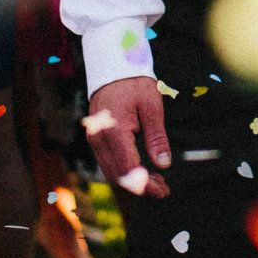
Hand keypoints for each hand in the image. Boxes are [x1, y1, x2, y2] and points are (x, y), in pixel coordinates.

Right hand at [86, 74, 171, 200]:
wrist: (112, 66)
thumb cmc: (134, 83)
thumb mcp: (152, 106)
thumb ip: (157, 137)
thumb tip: (163, 164)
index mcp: (113, 130)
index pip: (129, 169)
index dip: (146, 185)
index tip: (163, 191)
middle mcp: (98, 137)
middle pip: (118, 176)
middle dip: (141, 188)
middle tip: (163, 189)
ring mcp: (93, 138)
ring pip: (111, 172)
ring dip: (132, 182)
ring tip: (156, 181)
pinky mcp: (94, 138)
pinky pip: (107, 162)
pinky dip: (124, 172)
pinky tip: (142, 171)